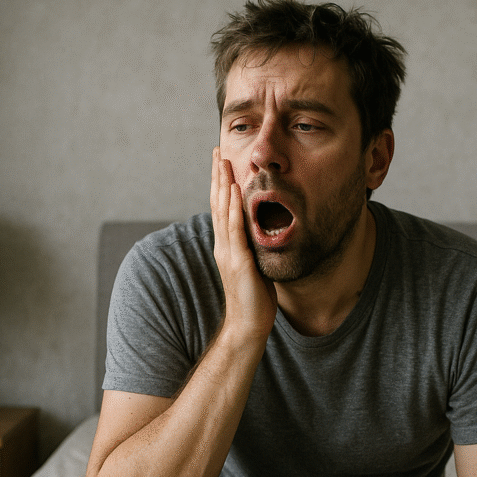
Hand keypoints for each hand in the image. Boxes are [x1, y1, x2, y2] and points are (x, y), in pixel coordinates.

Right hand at [210, 147, 277, 343]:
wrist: (248, 325)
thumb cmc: (254, 299)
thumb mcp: (254, 266)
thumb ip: (252, 248)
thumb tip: (260, 233)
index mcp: (227, 246)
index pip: (221, 208)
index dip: (220, 184)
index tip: (221, 162)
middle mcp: (224, 245)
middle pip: (218, 203)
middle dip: (217, 176)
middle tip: (216, 151)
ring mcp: (229, 252)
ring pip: (223, 211)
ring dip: (223, 184)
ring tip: (223, 161)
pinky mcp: (239, 261)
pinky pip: (235, 229)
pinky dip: (233, 208)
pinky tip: (234, 191)